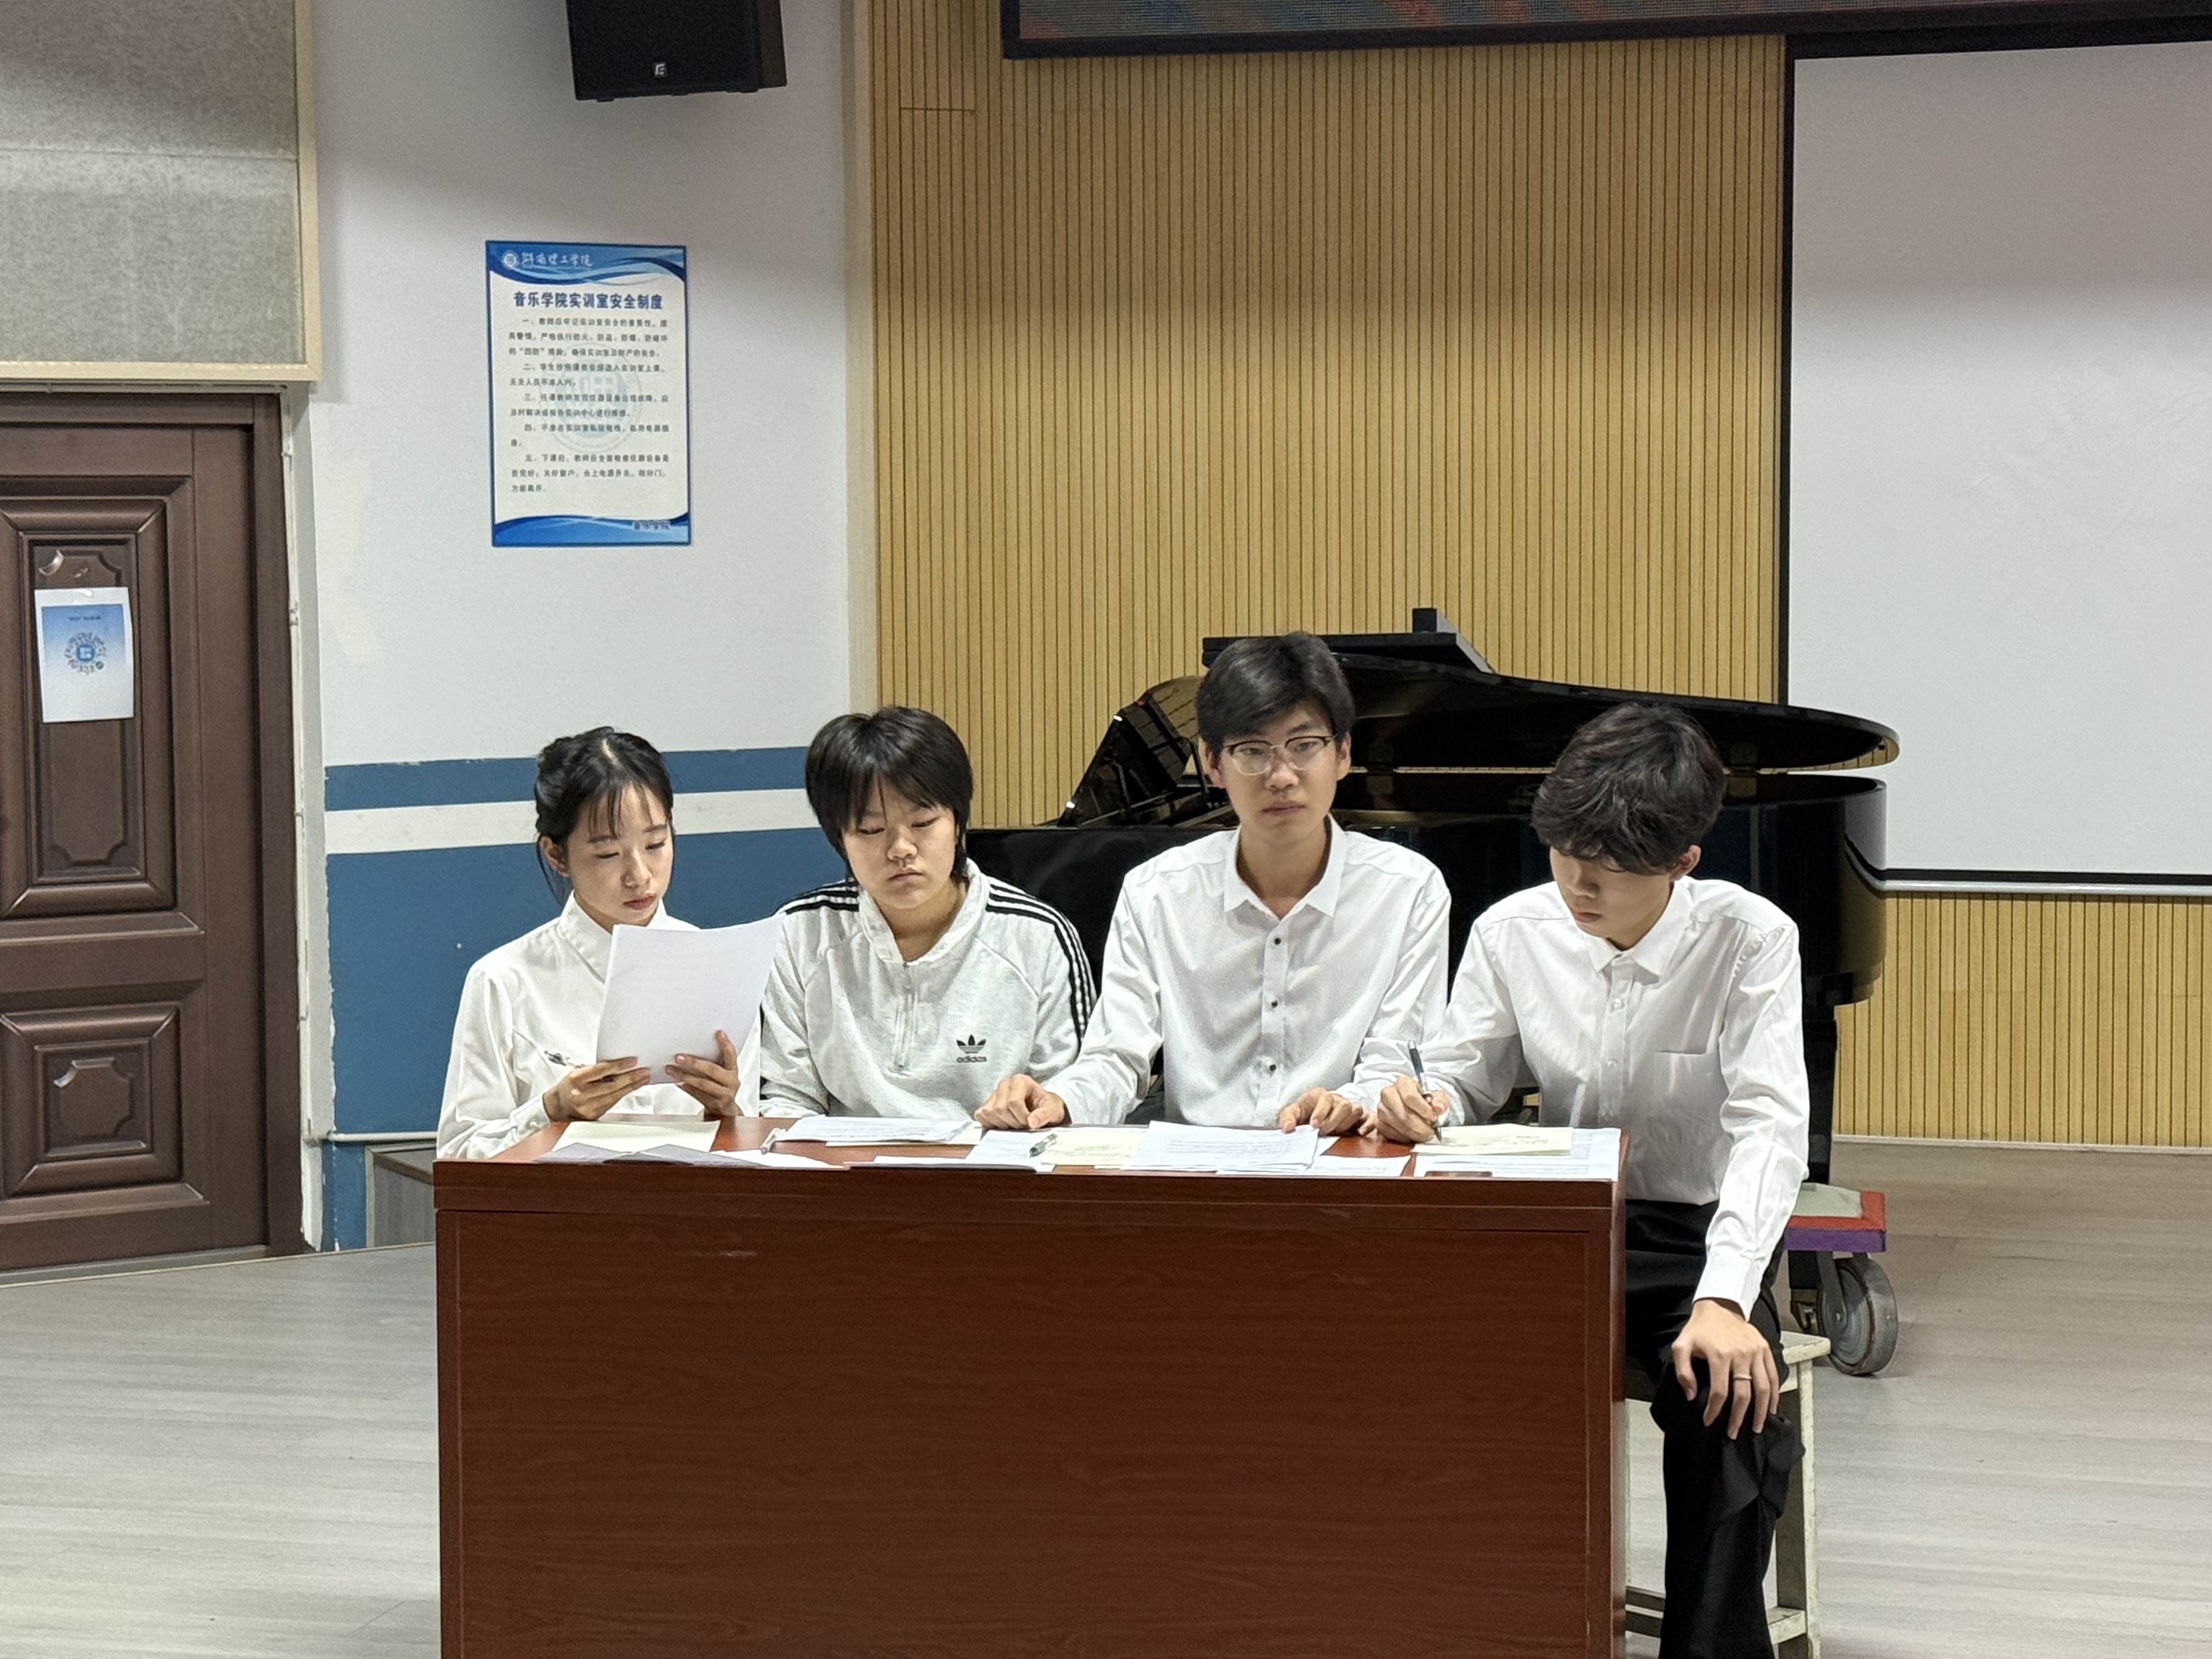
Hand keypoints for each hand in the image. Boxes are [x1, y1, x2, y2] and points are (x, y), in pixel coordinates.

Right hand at [543, 1057, 648, 1122]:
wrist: (558, 1105)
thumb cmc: (568, 1086)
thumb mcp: (577, 1072)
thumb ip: (595, 1069)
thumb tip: (619, 1064)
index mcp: (576, 1079)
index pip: (602, 1070)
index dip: (619, 1066)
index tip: (633, 1062)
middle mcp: (582, 1094)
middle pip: (612, 1085)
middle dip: (631, 1077)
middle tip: (644, 1071)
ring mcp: (588, 1106)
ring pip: (615, 1095)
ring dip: (632, 1086)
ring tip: (643, 1078)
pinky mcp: (594, 1115)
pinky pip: (613, 1102)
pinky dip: (623, 1094)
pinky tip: (632, 1088)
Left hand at [668, 1028, 739, 1118]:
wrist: (724, 1109)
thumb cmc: (721, 1086)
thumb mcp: (722, 1072)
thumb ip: (714, 1061)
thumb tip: (694, 1046)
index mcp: (733, 1070)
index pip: (731, 1055)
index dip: (725, 1044)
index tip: (719, 1033)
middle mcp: (731, 1082)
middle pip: (712, 1070)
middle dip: (694, 1062)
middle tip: (679, 1057)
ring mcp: (724, 1094)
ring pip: (702, 1083)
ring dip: (684, 1075)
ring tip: (671, 1069)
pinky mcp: (714, 1103)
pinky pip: (697, 1094)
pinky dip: (685, 1087)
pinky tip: (677, 1081)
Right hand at [977, 1074, 1070, 1130]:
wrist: (1042, 1108)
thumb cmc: (1047, 1107)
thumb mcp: (1053, 1110)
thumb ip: (1044, 1115)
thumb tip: (1032, 1122)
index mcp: (1020, 1081)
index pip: (1013, 1102)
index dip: (1021, 1117)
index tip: (1030, 1123)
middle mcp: (1005, 1084)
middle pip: (1000, 1109)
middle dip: (1013, 1122)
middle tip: (1023, 1125)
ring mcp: (994, 1094)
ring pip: (989, 1113)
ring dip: (1002, 1124)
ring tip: (1014, 1124)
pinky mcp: (987, 1104)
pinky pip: (980, 1115)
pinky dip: (990, 1123)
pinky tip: (1003, 1125)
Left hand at [1276, 1088, 1364, 1134]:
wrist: (1311, 1117)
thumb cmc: (1303, 1113)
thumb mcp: (1291, 1113)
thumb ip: (1287, 1118)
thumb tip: (1287, 1127)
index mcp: (1320, 1095)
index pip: (1326, 1099)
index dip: (1321, 1112)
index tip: (1314, 1125)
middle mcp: (1337, 1099)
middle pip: (1344, 1105)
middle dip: (1334, 1120)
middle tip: (1323, 1131)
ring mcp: (1348, 1107)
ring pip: (1356, 1109)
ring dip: (1346, 1123)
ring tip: (1336, 1133)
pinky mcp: (1357, 1117)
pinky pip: (1369, 1116)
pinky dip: (1368, 1123)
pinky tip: (1360, 1132)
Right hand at [1366, 1075, 1449, 1142]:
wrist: (1411, 1105)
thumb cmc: (1423, 1099)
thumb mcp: (1436, 1096)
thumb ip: (1440, 1101)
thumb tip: (1438, 1107)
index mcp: (1403, 1083)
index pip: (1410, 1097)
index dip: (1423, 1110)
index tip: (1433, 1117)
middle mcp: (1388, 1093)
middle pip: (1403, 1114)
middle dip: (1419, 1126)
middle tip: (1430, 1131)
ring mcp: (1381, 1108)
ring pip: (1397, 1124)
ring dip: (1412, 1133)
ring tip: (1423, 1134)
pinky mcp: (1378, 1121)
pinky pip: (1390, 1133)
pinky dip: (1403, 1138)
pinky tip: (1412, 1136)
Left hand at [1671, 1298, 1778, 1438]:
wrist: (1719, 1306)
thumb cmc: (1699, 1328)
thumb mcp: (1681, 1346)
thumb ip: (1682, 1371)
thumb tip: (1690, 1394)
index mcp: (1719, 1355)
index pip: (1719, 1392)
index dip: (1714, 1410)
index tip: (1709, 1421)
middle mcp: (1741, 1354)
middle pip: (1744, 1394)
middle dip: (1739, 1418)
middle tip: (1733, 1432)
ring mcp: (1756, 1352)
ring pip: (1764, 1388)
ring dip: (1761, 1411)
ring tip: (1756, 1426)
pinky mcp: (1765, 1349)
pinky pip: (1773, 1376)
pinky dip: (1774, 1395)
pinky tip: (1770, 1408)